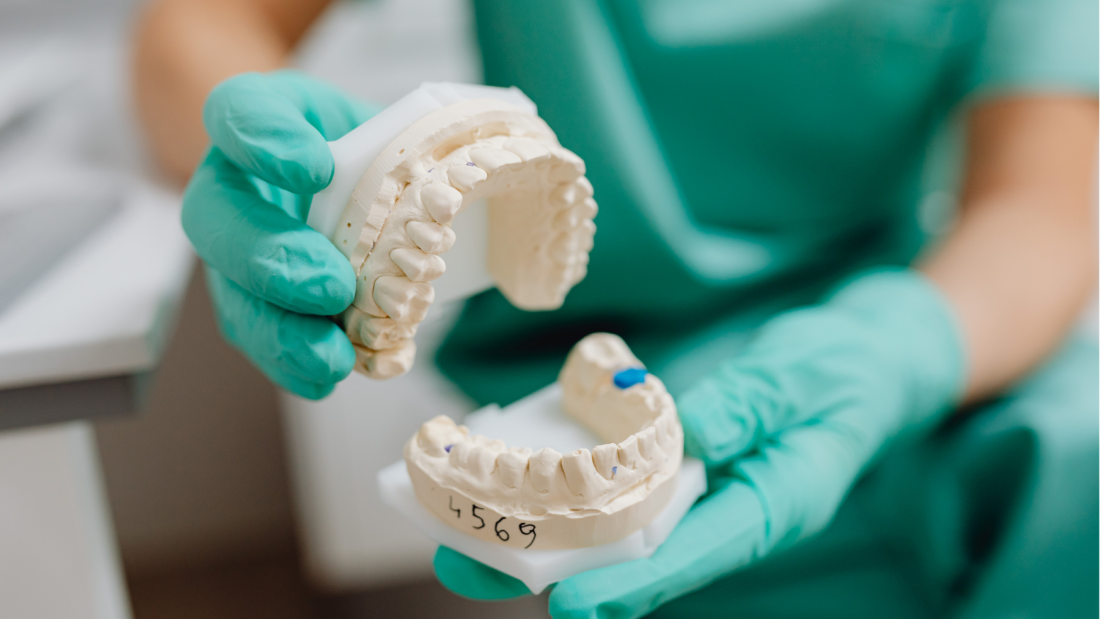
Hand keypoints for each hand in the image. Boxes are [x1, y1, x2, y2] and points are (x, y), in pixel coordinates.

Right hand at [182, 70, 377, 398]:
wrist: (346, 183)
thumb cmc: (362, 146)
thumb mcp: (382, 121)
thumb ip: (400, 140)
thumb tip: (444, 192)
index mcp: (257, 122)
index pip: (240, 112)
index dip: (264, 141)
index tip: (314, 169)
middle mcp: (231, 186)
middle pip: (217, 219)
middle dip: (272, 261)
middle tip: (330, 287)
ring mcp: (234, 252)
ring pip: (231, 294)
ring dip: (279, 332)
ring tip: (331, 357)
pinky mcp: (254, 304)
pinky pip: (260, 339)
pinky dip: (293, 366)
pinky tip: (327, 377)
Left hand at [433, 269, 965, 617]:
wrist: (866, 363)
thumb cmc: (844, 370)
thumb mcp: (804, 374)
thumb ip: (749, 403)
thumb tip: (688, 431)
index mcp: (775, 504)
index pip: (698, 553)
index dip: (634, 582)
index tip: (571, 604)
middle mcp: (731, 513)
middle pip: (640, 558)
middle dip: (559, 569)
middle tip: (473, 568)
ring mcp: (704, 495)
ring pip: (621, 535)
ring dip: (550, 539)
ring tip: (470, 544)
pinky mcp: (684, 471)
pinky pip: (623, 495)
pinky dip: (572, 498)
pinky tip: (516, 492)